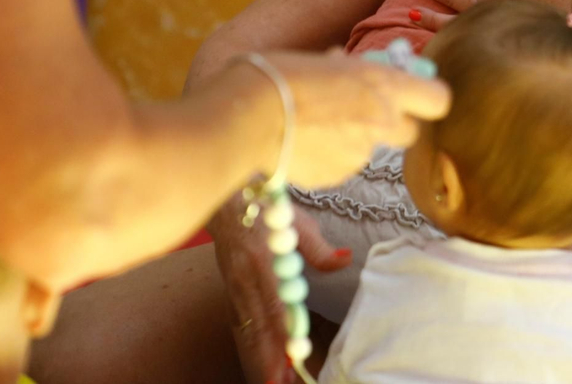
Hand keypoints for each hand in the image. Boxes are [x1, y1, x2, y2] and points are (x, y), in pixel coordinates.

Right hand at [212, 198, 350, 382]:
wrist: (226, 204)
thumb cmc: (268, 210)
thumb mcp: (298, 221)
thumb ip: (319, 248)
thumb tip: (345, 259)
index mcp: (263, 259)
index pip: (275, 302)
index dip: (284, 331)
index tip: (295, 354)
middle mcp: (245, 280)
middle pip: (258, 327)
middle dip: (270, 360)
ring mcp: (234, 290)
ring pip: (248, 334)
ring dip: (261, 362)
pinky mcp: (230, 296)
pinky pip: (241, 330)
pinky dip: (252, 351)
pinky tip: (263, 368)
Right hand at [253, 50, 450, 189]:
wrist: (247, 116)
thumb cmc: (281, 75)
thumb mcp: (325, 61)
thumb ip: (349, 70)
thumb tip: (349, 67)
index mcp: (384, 85)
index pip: (438, 99)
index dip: (426, 98)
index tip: (413, 94)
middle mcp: (381, 122)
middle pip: (410, 132)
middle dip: (392, 124)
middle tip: (363, 110)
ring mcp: (360, 154)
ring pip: (370, 149)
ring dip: (353, 138)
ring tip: (315, 123)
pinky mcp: (337, 177)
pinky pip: (342, 166)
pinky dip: (329, 156)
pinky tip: (303, 141)